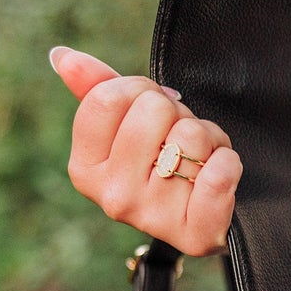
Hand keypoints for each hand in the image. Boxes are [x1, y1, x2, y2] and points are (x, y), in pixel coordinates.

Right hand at [50, 46, 241, 256]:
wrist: (201, 220)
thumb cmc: (161, 163)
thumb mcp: (125, 127)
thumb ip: (96, 89)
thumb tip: (62, 56)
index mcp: (85, 170)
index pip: (108, 96)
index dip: (139, 89)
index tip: (151, 109)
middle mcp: (113, 198)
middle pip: (152, 109)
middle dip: (177, 114)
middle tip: (177, 140)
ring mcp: (153, 218)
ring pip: (192, 136)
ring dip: (207, 139)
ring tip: (198, 159)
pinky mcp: (195, 234)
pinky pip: (220, 172)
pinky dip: (228, 163)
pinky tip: (217, 176)